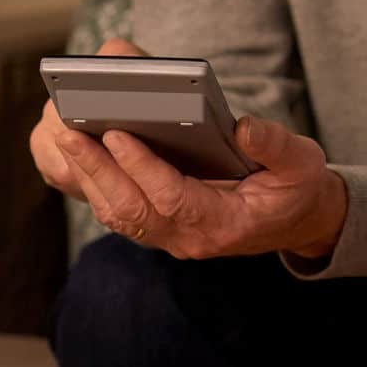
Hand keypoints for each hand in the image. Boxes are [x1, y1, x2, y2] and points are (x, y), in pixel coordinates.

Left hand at [37, 38, 348, 259]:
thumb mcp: (302, 165)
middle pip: (130, 209)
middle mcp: (187, 237)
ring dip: (87, 174)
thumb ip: (277, 147)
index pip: (173, 199)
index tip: (118, 134)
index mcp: (223, 223)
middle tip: (67, 130)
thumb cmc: (295, 189)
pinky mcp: (155, 224)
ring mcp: (167, 235)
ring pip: (115, 212)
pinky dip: (91, 180)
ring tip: (63, 133)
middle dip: (97, 169)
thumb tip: (244, 128)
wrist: (292, 221)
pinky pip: (115, 208)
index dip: (144, 168)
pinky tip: (75, 148)